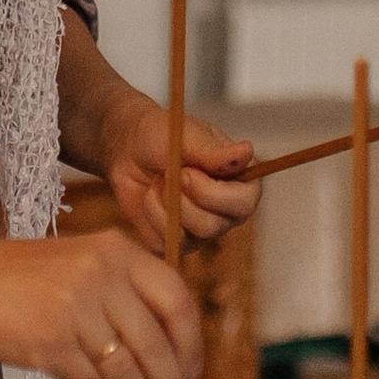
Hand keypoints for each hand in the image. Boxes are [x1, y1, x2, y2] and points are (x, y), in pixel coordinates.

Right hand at [0, 225, 202, 378]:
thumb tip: (167, 355)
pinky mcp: (53, 342)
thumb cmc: (22, 278)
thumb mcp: (81, 264)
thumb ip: (122, 293)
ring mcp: (78, 307)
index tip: (193, 373)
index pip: (176, 299)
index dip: (191, 342)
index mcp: (118, 250)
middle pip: (156, 342)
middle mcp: (104, 274)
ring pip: (128, 369)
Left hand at [98, 92, 258, 250]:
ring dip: (164, 205)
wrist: (131, 149)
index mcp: (241, 182)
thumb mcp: (187, 136)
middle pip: (212, 226)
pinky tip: (151, 196)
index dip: (212, 192)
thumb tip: (247, 151)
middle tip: (167, 173)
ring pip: (188, 237)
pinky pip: (166, 242)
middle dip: (181, 200)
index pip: (244, 203)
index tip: (186, 171)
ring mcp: (203, 230)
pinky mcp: (177, 242)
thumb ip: (214, 150)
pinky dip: (151, 215)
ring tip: (159, 181)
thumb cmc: (165, 136)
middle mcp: (228, 211)